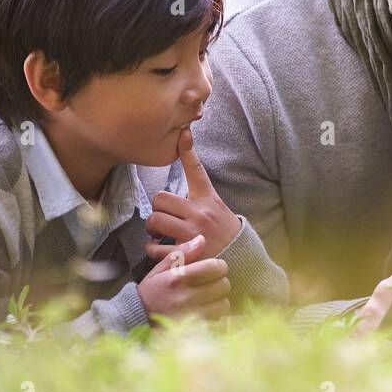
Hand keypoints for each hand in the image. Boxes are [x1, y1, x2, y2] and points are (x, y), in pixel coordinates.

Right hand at [137, 233, 231, 320]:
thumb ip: (181, 253)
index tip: (213, 268)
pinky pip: (219, 319)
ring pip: (224, 303)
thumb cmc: (151, 292)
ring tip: (209, 297)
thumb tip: (202, 239)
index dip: (218, 266)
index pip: (215, 267)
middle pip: (223, 284)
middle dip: (219, 281)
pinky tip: (206, 310)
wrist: (136, 319)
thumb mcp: (160, 269)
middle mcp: (185, 297)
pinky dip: (216, 314)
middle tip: (211, 283)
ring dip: (219, 299)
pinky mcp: (194, 329)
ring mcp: (191, 315)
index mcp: (178, 278)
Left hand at [145, 126, 241, 260]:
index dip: (188, 150)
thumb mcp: (217, 207)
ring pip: (156, 220)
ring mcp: (193, 233)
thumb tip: (187, 171)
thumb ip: (199, 194)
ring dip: (152, 228)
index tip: (183, 133)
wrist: (239, 258)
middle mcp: (201, 213)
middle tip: (160, 218)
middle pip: (162, 198)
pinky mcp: (187, 253)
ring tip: (158, 233)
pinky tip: (158, 248)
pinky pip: (157, 247)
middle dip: (157, 209)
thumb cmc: (223, 231)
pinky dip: (152, 249)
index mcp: (208, 200)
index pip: (197, 171)